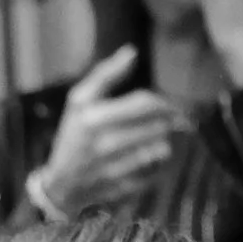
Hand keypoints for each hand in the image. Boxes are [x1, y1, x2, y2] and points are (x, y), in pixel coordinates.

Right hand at [40, 47, 181, 218]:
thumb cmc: (74, 135)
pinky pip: (157, 173)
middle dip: (172, 122)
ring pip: (161, 150)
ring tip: (166, 139)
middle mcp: (104, 144)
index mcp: (94, 117)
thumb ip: (106, 74)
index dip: (165, 102)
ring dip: (168, 142)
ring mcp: (115, 169)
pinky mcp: (124, 189)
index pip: (145, 104)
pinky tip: (156, 160)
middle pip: (157, 126)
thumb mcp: (79, 100)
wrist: (62, 186)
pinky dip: (161, 165)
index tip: (173, 105)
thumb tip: (132, 51)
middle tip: (180, 121)